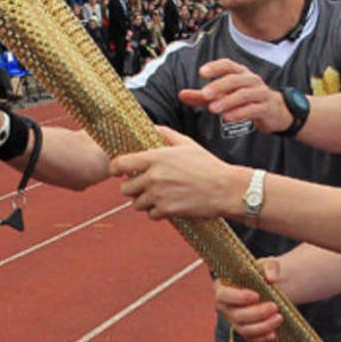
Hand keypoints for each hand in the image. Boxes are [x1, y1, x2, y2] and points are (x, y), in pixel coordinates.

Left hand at [108, 126, 247, 219]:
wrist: (225, 189)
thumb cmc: (207, 165)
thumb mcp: (187, 144)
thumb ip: (166, 134)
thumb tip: (152, 127)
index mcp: (156, 158)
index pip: (120, 164)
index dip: (115, 168)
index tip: (117, 171)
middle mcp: (154, 177)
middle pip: (125, 188)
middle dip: (131, 188)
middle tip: (141, 186)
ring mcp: (159, 195)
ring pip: (136, 203)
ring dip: (143, 201)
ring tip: (156, 196)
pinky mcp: (167, 211)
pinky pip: (150, 214)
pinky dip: (156, 212)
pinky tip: (166, 205)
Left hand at [178, 58, 293, 131]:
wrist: (274, 112)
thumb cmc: (245, 100)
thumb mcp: (223, 96)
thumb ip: (202, 97)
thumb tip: (181, 95)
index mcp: (240, 73)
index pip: (227, 65)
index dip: (215, 67)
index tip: (202, 72)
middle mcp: (251, 79)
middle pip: (234, 79)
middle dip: (218, 86)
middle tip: (204, 95)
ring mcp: (260, 93)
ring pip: (243, 94)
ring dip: (227, 101)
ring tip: (213, 109)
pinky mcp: (266, 107)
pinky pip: (253, 108)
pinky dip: (240, 112)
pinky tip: (228, 117)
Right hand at [214, 259, 283, 341]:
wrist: (270, 286)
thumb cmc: (263, 273)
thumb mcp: (267, 264)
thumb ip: (270, 267)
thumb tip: (271, 278)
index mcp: (223, 287)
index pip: (223, 295)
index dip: (238, 298)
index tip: (257, 296)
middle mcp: (225, 306)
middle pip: (236, 315)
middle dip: (256, 313)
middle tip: (274, 306)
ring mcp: (234, 320)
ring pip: (244, 330)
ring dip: (262, 326)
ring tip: (279, 317)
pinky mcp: (245, 330)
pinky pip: (251, 339)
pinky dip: (262, 339)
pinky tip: (274, 334)